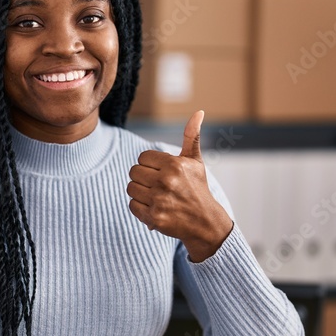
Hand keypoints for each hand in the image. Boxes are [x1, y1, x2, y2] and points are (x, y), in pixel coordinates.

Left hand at [126, 110, 232, 262]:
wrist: (204, 222)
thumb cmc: (197, 188)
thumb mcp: (195, 162)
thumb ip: (191, 137)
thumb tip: (199, 112)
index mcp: (174, 165)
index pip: (143, 157)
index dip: (150, 165)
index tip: (162, 172)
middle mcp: (166, 181)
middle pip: (133, 172)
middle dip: (143, 178)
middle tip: (157, 185)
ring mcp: (159, 200)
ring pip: (131, 188)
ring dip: (140, 193)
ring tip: (156, 196)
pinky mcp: (153, 217)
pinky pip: (132, 206)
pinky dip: (140, 207)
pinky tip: (154, 207)